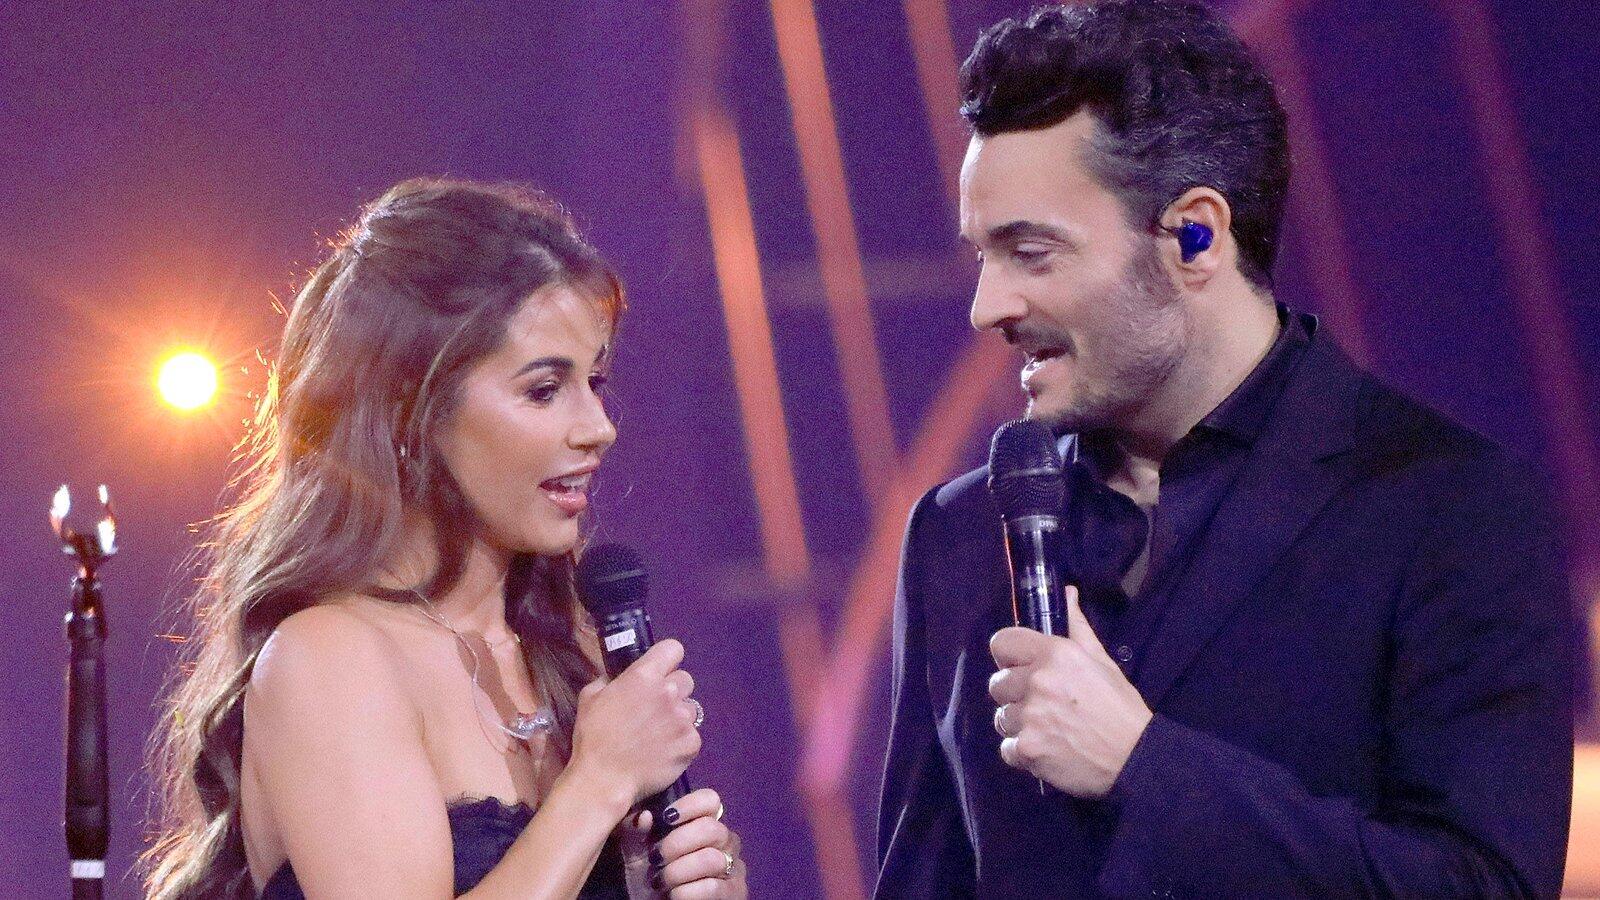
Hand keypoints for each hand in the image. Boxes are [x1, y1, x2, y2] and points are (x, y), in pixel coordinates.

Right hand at [568, 639, 701, 810]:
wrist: (604, 780)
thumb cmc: (593, 738)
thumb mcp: (590, 698)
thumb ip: (609, 680)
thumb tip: (618, 677)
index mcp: (644, 676)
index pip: (673, 649)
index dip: (666, 660)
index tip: (659, 672)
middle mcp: (668, 693)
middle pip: (685, 679)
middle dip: (673, 691)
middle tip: (655, 709)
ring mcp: (683, 718)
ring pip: (690, 708)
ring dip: (678, 717)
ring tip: (658, 735)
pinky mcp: (691, 743)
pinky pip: (692, 734)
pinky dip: (681, 742)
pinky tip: (664, 752)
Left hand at [631, 789, 746, 898]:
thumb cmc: (652, 876)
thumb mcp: (636, 851)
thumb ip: (636, 831)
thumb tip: (645, 817)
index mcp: (705, 822)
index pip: (710, 800)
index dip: (690, 805)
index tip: (666, 818)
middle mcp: (725, 840)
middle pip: (711, 828)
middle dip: (677, 844)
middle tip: (656, 859)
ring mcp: (734, 865)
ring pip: (711, 859)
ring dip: (678, 872)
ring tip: (660, 882)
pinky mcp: (736, 891)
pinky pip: (713, 887)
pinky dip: (687, 892)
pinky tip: (673, 895)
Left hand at [988, 586, 1152, 797]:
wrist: (1136, 757)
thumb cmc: (1120, 707)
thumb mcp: (1102, 661)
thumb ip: (1078, 627)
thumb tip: (1068, 592)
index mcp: (1054, 654)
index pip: (1001, 643)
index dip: (1009, 657)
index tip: (1021, 669)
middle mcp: (1037, 681)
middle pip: (997, 684)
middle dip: (1015, 695)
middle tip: (1043, 706)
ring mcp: (1030, 717)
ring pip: (1002, 718)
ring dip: (1019, 725)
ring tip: (1049, 730)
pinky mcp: (1028, 749)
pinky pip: (1007, 748)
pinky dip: (1023, 753)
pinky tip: (1046, 750)